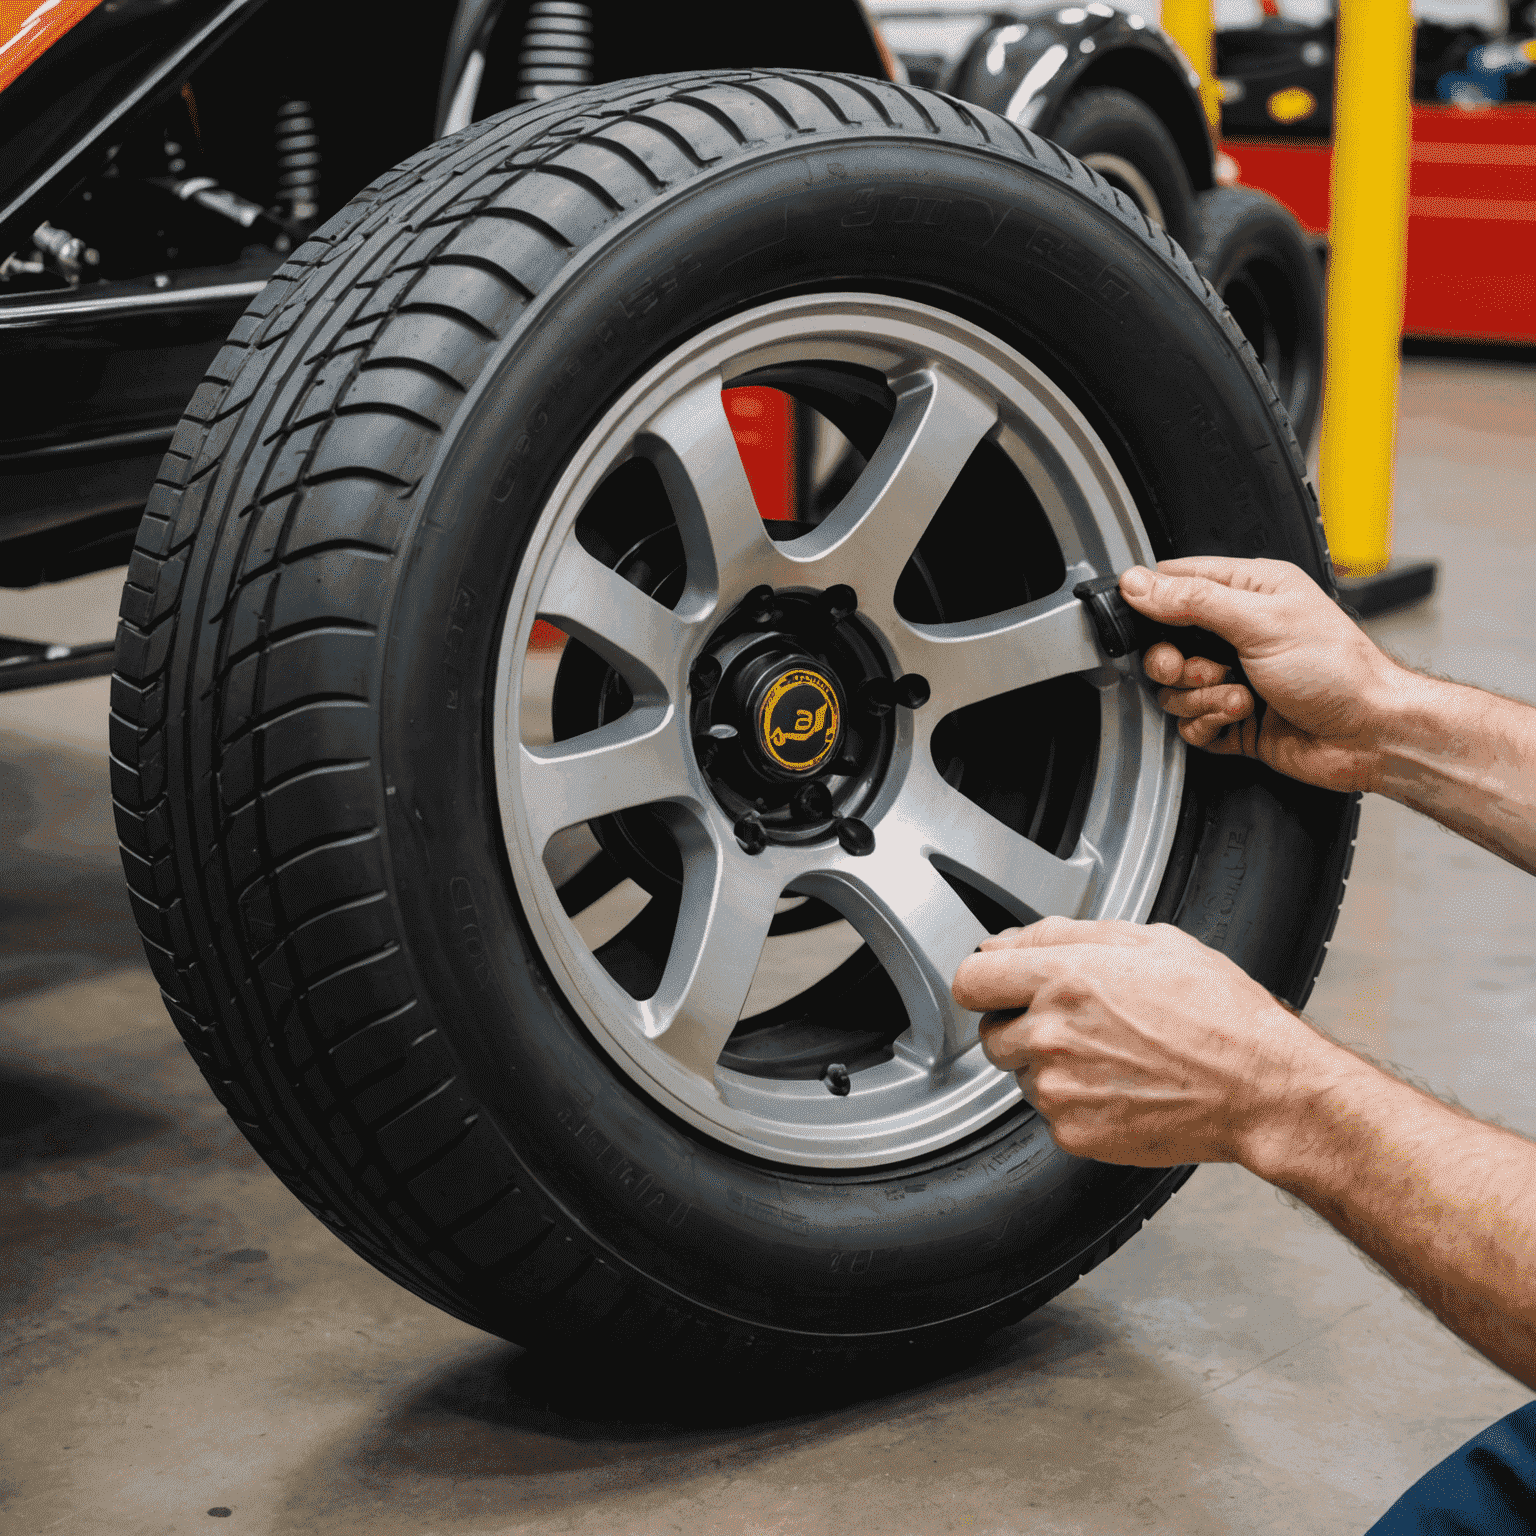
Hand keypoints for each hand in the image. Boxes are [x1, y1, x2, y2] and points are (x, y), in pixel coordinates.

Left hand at [952, 918, 1338, 1166]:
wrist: (1261, 1088)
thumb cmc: (1219, 1013)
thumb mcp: (1149, 941)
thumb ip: (1065, 935)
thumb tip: (1011, 940)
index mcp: (1063, 977)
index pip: (970, 980)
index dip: (985, 981)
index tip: (999, 987)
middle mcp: (1051, 1034)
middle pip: (989, 1033)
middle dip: (1019, 1024)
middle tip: (1074, 1022)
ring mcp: (1058, 1088)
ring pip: (1019, 1073)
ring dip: (1047, 1064)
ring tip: (1109, 1054)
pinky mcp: (1072, 1131)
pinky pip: (1048, 1111)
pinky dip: (1072, 1100)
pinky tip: (1117, 1084)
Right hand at [1118, 557, 1400, 791]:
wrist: (1371, 734)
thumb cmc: (1339, 670)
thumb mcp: (1262, 622)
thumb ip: (1195, 600)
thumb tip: (1140, 583)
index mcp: (1249, 590)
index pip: (1176, 582)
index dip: (1153, 603)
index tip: (1153, 625)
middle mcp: (1236, 632)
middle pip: (1163, 642)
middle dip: (1172, 663)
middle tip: (1197, 669)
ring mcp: (1233, 677)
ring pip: (1173, 688)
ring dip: (1200, 698)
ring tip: (1240, 696)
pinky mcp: (1231, 718)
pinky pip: (1189, 723)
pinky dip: (1208, 724)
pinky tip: (1241, 717)